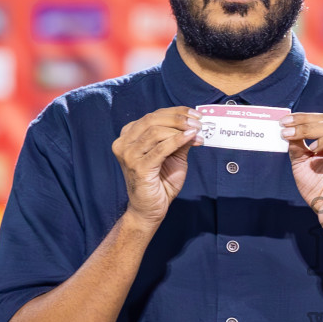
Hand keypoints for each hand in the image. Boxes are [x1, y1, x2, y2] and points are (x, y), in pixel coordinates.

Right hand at [112, 107, 197, 224]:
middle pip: (152, 120)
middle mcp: (124, 143)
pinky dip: (177, 140)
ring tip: (197, 132)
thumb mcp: (173, 155)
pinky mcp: (137, 167)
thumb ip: (180, 139)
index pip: (153, 116)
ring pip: (155, 132)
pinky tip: (190, 138)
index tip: (196, 115)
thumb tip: (194, 124)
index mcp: (129, 136)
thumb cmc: (160, 182)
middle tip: (198, 122)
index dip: (176, 112)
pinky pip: (160, 148)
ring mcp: (128, 155)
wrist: (150, 209)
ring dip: (180, 129)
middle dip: (178, 118)